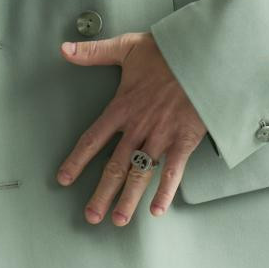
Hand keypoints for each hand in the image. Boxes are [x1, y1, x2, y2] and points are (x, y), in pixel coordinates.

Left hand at [56, 32, 207, 222]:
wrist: (204, 55)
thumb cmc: (169, 51)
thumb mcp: (127, 47)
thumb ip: (94, 52)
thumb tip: (65, 49)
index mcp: (122, 108)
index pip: (92, 139)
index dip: (77, 161)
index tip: (64, 178)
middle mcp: (138, 127)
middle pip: (114, 166)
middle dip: (101, 193)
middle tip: (90, 216)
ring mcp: (161, 136)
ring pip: (140, 174)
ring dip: (128, 199)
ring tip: (118, 220)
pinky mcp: (184, 140)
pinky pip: (173, 171)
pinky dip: (165, 191)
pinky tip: (157, 210)